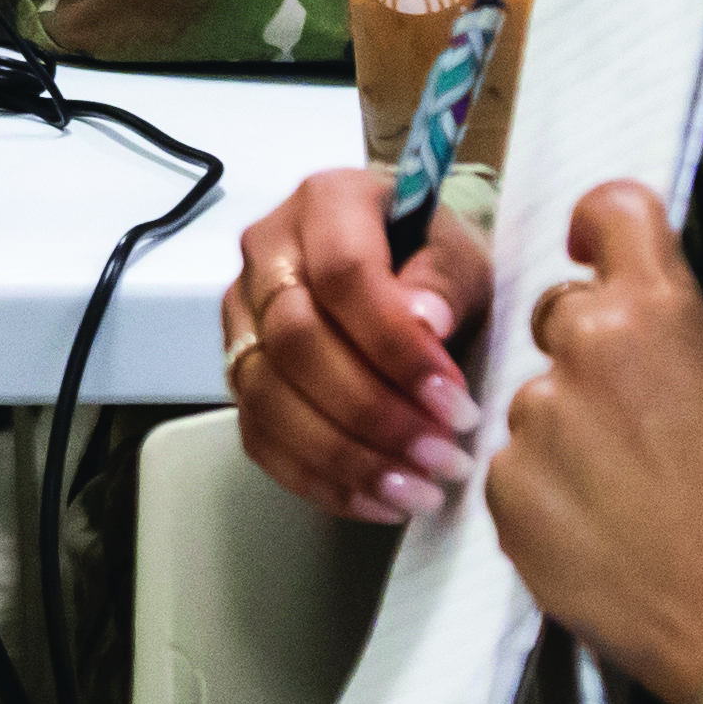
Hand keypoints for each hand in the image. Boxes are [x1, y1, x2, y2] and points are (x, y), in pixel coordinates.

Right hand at [227, 164, 487, 521]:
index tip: (454, 401)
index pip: (345, 274)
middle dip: (374, 411)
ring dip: (346, 456)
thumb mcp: (462, 253)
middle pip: (296, 341)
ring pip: (268, 397)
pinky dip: (319, 480)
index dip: (396, 345)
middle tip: (442, 456)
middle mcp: (266, 254)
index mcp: (325, 202)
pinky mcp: (239, 375)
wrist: (407, 271)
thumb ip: (447, 278)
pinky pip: (259, 438)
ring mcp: (242, 319)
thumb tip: (426, 321)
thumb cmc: (434, 260)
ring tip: (417, 491)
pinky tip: (378, 501)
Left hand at [481, 184, 702, 703]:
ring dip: (560, 435)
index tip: (590, 251)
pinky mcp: (503, 484)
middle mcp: (587, 343)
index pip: (611, 210)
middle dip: (579, 354)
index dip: (595, 226)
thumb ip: (661, 336)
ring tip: (620, 498)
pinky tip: (592, 531)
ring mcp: (536, 415)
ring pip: (531, 401)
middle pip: (555, 314)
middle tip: (628, 424)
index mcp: (658, 308)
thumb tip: (620, 316)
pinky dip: (540, 493)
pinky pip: (510, 468)